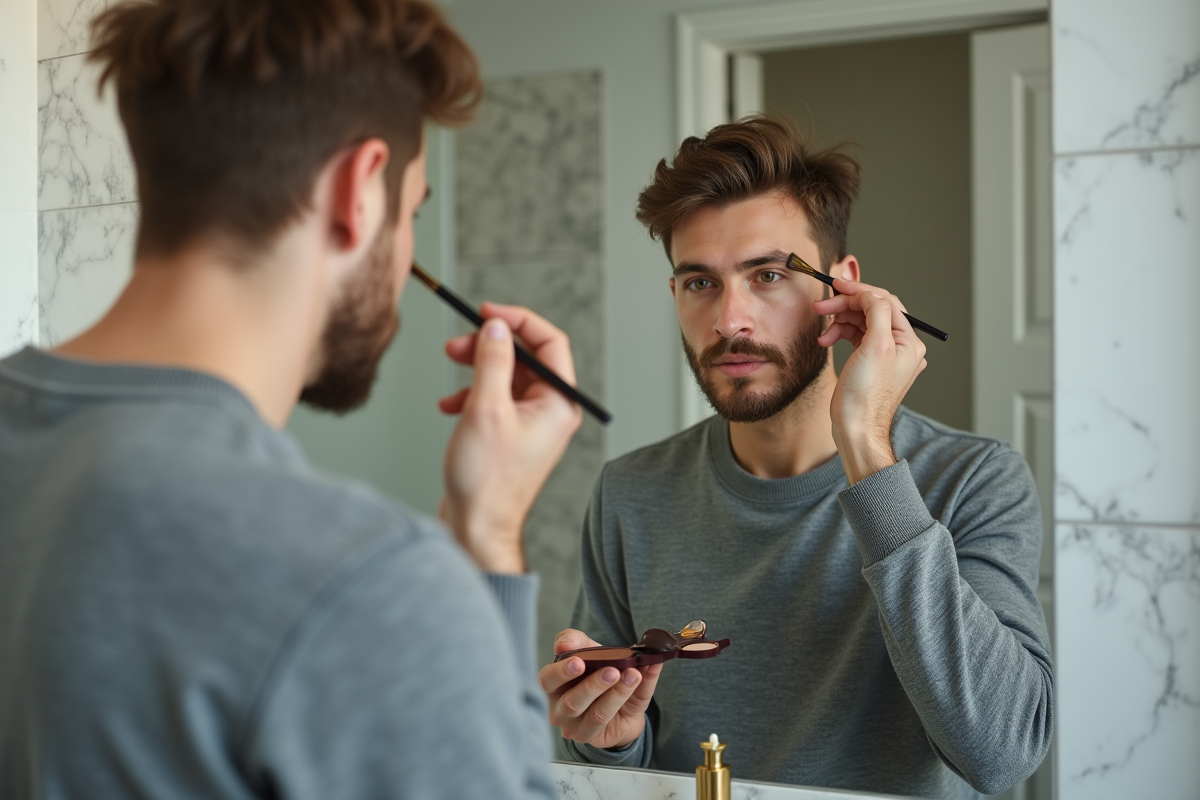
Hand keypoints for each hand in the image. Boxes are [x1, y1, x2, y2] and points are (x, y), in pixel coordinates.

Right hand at [439, 302, 582, 571]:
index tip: (486, 312)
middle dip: (489, 345)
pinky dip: (470, 394)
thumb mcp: (486, 409)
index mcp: (559, 404)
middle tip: (457, 344)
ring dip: (475, 368)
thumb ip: (492, 361)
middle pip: (525, 357)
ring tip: (448, 369)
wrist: (476, 527)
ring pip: (505, 376)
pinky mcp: (510, 434)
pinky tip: (449, 406)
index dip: (518, 321)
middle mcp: (551, 412)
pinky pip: (494, 398)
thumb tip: (496, 326)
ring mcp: (531, 424)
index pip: (550, 343)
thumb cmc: (487, 481)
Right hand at [539, 629, 663, 749]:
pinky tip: (637, 683)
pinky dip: (626, 699)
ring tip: (632, 676)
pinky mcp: (594, 737)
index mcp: (554, 686)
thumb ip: (576, 641)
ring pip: (595, 714)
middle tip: (612, 671)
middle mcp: (559, 710)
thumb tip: (564, 643)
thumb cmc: (597, 672)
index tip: (579, 662)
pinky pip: (611, 722)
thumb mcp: (588, 650)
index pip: (548, 680)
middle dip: (594, 685)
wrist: (620, 700)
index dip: (562, 671)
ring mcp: (575, 728)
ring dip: (616, 693)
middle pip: (571, 703)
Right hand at [813, 278, 926, 483]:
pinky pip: (856, 338)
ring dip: (839, 322)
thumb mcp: (876, 346)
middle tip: (822, 306)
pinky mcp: (869, 363)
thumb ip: (877, 313)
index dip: (860, 291)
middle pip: (872, 311)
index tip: (837, 286)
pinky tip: (826, 341)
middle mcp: (901, 347)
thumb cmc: (866, 395)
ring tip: (822, 331)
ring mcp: (885, 356)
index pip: (885, 302)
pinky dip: (840, 335)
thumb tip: (869, 294)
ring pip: (862, 323)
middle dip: (846, 306)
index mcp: (909, 341)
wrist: (856, 428)